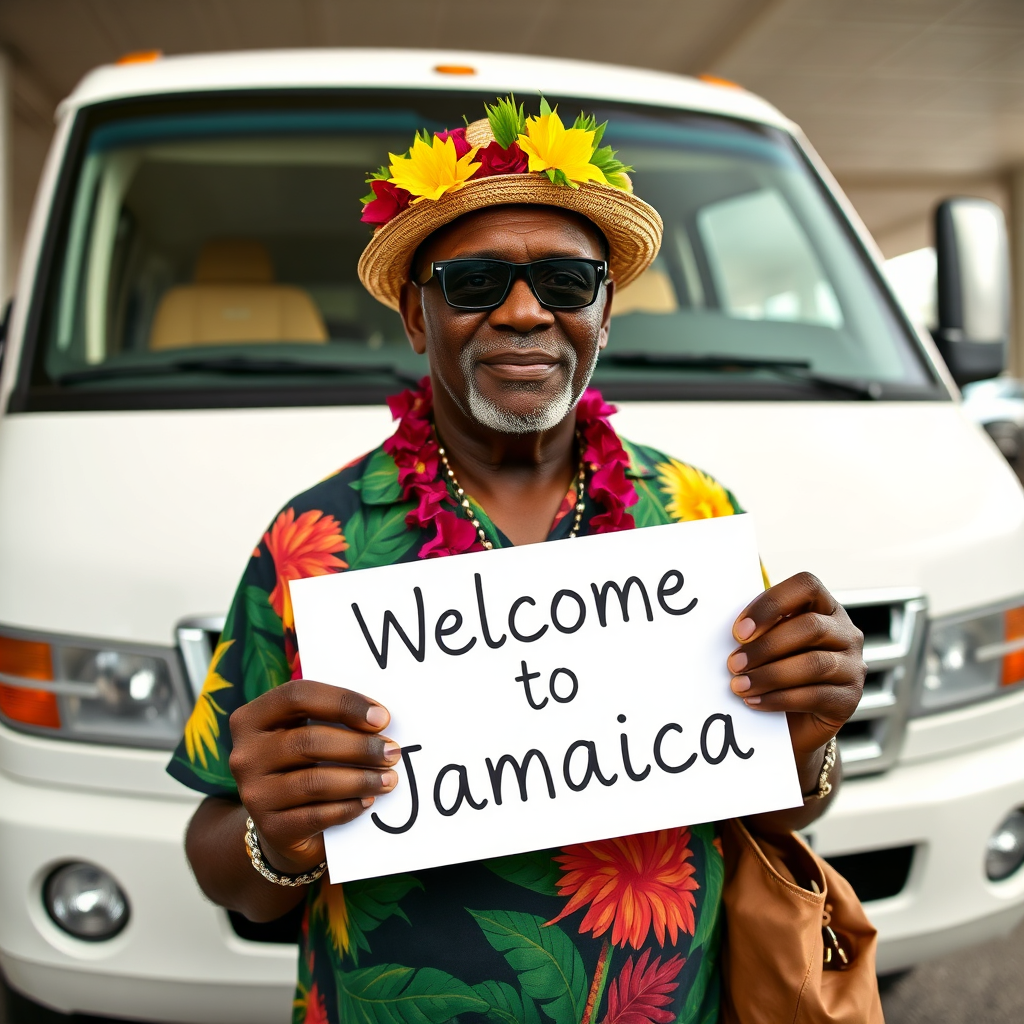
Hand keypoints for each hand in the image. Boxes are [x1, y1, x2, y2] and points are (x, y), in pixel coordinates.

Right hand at [228, 679, 399, 874]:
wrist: (282, 824)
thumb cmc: (304, 764)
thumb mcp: (308, 733)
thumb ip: (332, 718)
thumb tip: (380, 718)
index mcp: (253, 718)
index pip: (298, 696)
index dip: (343, 702)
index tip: (382, 717)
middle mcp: (245, 754)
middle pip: (309, 741)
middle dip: (359, 746)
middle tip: (392, 752)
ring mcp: (253, 793)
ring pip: (315, 781)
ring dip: (360, 779)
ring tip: (389, 779)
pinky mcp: (271, 828)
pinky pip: (316, 815)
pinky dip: (348, 807)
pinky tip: (367, 801)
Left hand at [727, 572, 865, 788]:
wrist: (795, 722)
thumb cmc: (776, 669)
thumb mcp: (768, 642)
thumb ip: (757, 627)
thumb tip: (728, 621)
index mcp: (825, 607)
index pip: (806, 586)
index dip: (771, 604)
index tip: (739, 630)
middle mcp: (846, 633)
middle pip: (810, 627)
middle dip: (766, 645)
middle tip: (733, 663)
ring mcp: (853, 666)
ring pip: (814, 664)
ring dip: (769, 675)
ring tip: (739, 685)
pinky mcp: (850, 699)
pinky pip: (814, 696)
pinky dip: (779, 699)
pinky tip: (754, 701)